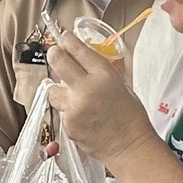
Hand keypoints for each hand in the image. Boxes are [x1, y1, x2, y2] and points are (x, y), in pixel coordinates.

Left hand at [42, 31, 149, 161]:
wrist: (129, 145)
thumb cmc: (129, 114)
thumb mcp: (120, 83)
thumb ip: (99, 70)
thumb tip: (79, 58)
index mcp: (103, 74)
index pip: (77, 49)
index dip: (67, 40)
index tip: (64, 37)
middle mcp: (86, 88)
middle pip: (57, 61)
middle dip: (54, 54)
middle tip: (55, 54)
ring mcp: (74, 107)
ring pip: (52, 89)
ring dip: (59, 89)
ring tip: (72, 95)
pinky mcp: (67, 123)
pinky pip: (60, 110)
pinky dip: (67, 110)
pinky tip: (82, 116)